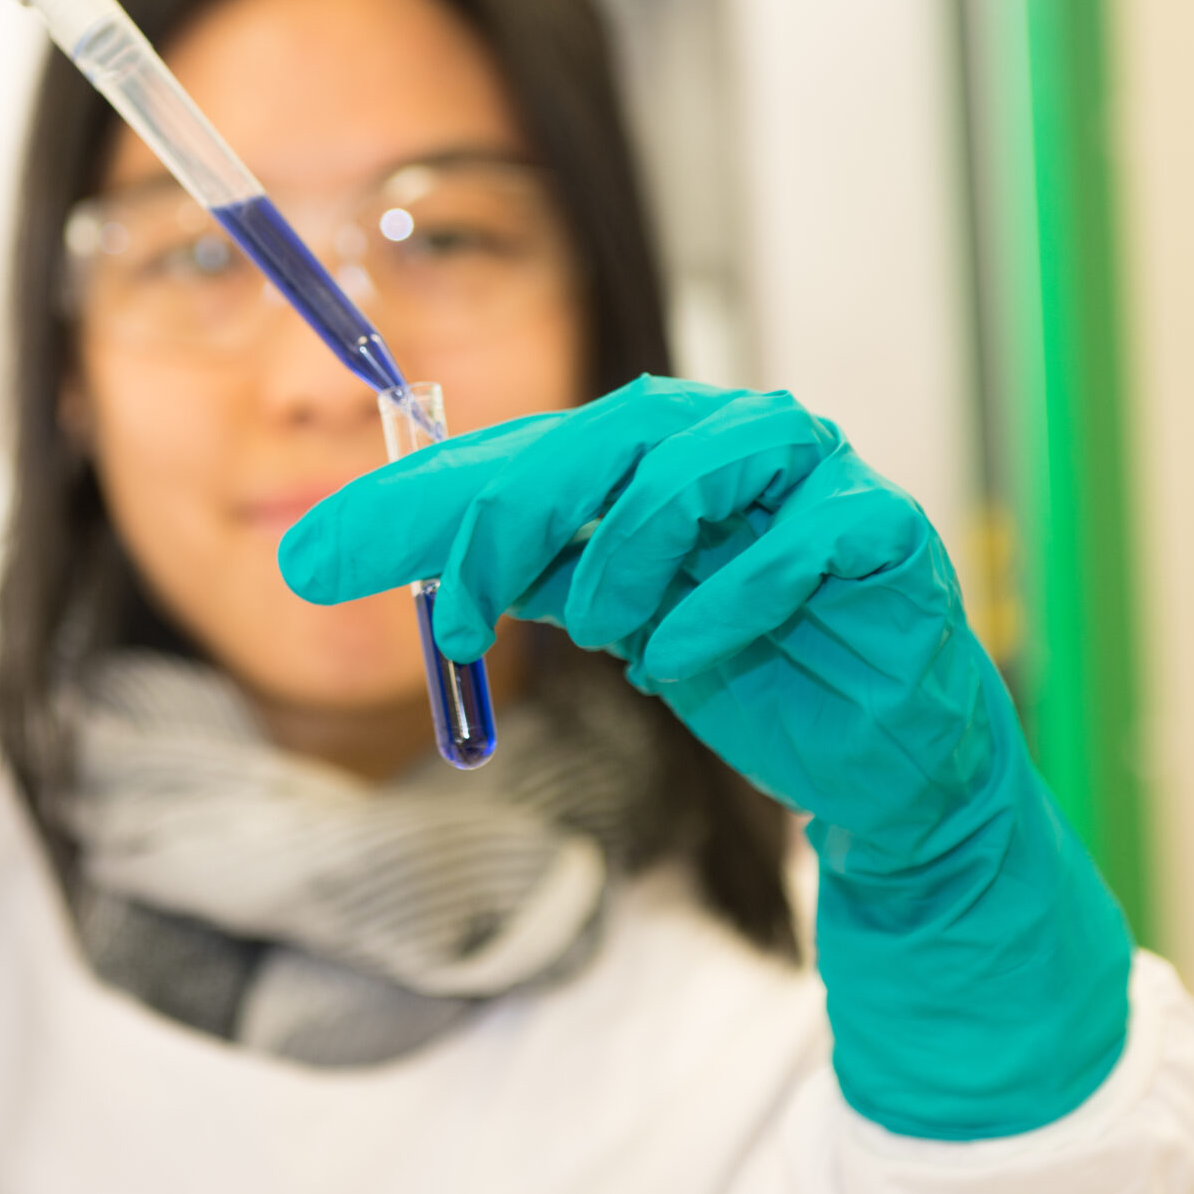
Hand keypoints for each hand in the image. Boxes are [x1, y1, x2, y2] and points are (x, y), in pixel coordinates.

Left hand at [280, 376, 1132, 1139]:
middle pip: (595, 438)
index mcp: (650, 448)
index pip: (518, 452)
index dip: (418, 501)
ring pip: (685, 472)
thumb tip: (372, 563)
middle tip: (458, 604)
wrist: (877, 757)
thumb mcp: (605, 617)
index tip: (316, 558)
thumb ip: (514, 574)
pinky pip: (786, 541)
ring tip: (616, 636)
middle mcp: (724, 436)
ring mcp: (807, 471)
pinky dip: (721, 605)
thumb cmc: (746, 668)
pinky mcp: (875, 525)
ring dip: (626, 564)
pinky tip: (691, 655)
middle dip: (503, 517)